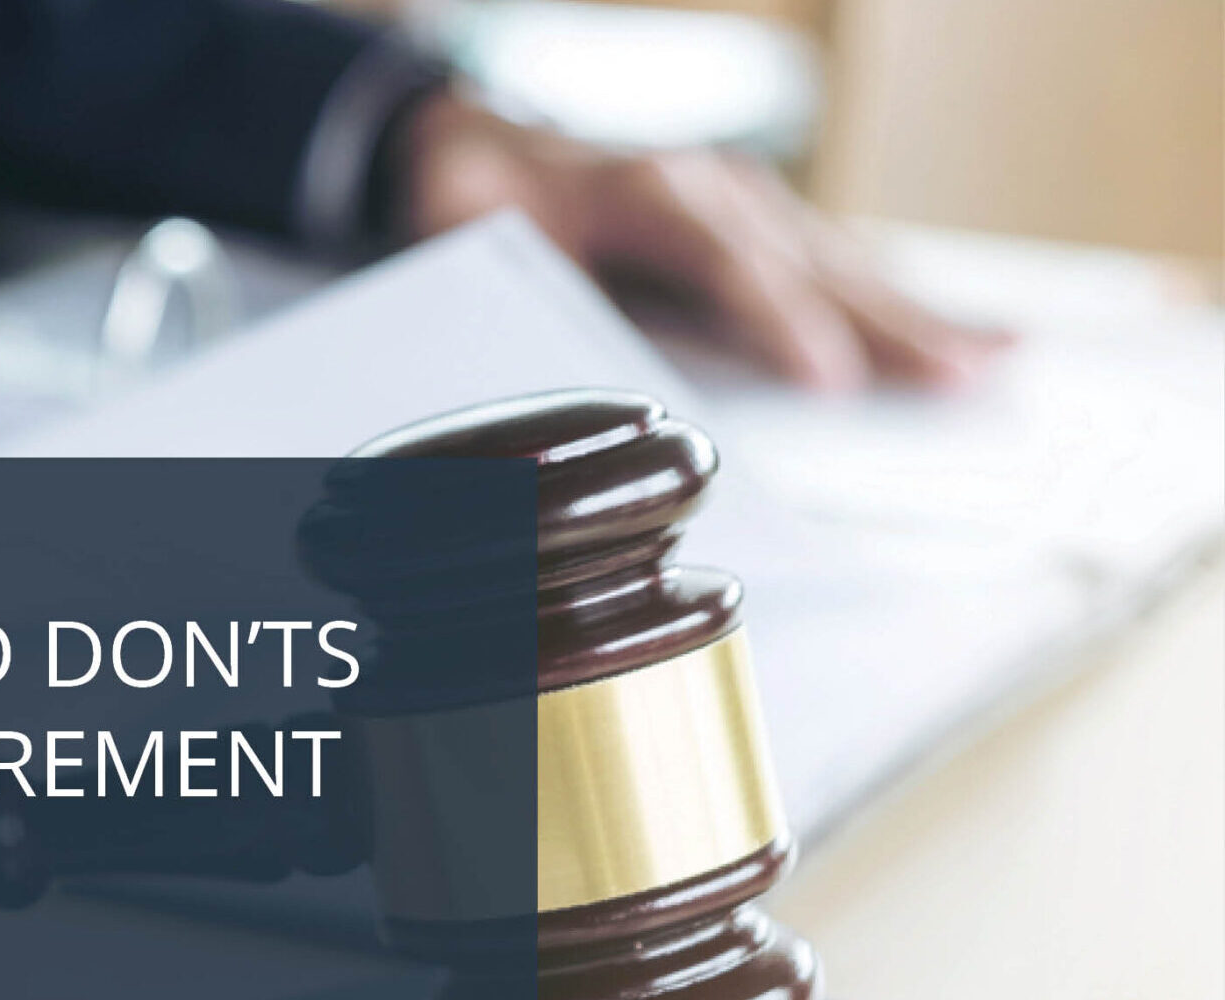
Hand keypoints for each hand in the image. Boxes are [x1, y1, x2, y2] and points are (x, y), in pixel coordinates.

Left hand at [399, 92, 1010, 391]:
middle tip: (963, 376)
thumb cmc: (478, 206)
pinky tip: (965, 339)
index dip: (778, 320)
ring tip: (999, 360)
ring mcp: (745, 202)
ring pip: (840, 268)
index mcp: (641, 189)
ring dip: (917, 318)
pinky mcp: (760, 226)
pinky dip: (899, 307)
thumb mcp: (472, 242)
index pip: (723, 260)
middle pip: (810, 266)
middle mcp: (711, 187)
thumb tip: (576, 373)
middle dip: (888, 326)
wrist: (477, 146)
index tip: (829, 380)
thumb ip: (525, 295)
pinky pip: (836, 271)